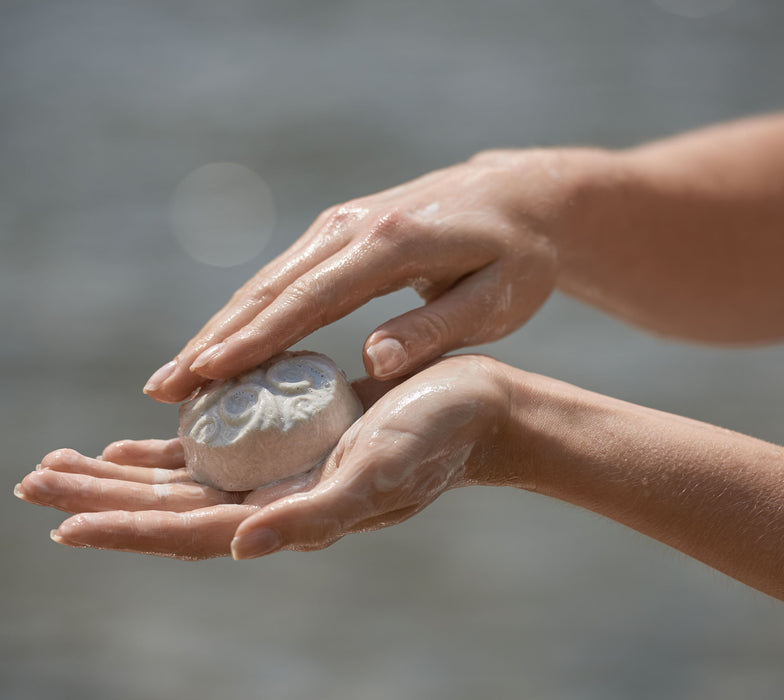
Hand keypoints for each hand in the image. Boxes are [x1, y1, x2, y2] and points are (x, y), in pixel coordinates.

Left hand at [16, 356, 513, 559]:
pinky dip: (175, 447)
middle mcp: (278, 498)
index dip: (128, 530)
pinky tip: (143, 442)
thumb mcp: (380, 473)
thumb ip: (316, 515)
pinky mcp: (289, 436)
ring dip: (126, 475)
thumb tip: (244, 545)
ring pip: (187, 478)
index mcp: (292, 514)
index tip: (63, 525)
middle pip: (173, 507)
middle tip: (35, 482)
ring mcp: (281, 468)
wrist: (473, 409)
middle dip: (103, 498)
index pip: (192, 532)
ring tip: (69, 464)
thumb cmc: (436, 438)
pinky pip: (220, 446)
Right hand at [143, 150, 577, 402]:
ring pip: (266, 283)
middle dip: (212, 340)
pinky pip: (284, 277)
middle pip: (269, 291)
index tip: (204, 375)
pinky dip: (248, 313)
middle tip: (162, 389)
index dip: (254, 340)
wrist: (516, 196)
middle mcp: (352, 228)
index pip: (308, 300)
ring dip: (218, 329)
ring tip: (176, 375)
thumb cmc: (515, 257)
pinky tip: (224, 344)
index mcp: (390, 246)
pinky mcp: (340, 231)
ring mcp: (341, 225)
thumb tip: (371, 359)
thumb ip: (434, 327)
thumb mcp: (495, 299)